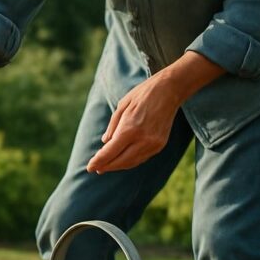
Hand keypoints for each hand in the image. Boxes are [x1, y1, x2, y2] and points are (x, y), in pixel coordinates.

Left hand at [87, 51, 224, 173]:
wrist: (170, 90)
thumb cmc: (142, 95)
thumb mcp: (121, 106)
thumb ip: (112, 127)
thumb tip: (105, 143)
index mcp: (130, 129)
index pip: (110, 152)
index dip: (98, 161)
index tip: (89, 167)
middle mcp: (142, 140)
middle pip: (119, 161)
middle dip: (106, 166)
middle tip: (96, 169)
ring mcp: (153, 144)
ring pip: (131, 162)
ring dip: (117, 166)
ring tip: (106, 166)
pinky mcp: (160, 145)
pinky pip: (141, 158)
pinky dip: (130, 161)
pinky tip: (122, 160)